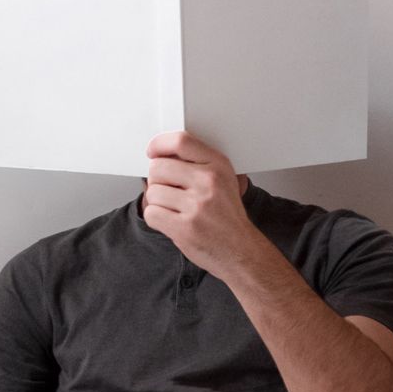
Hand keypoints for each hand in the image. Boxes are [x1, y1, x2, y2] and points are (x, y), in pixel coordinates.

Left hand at [143, 131, 272, 280]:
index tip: (152, 152)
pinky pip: (152, 213)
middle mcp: (208, 182)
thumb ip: (197, 164)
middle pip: (158, 167)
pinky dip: (156, 218)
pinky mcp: (185, 227)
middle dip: (157, 180)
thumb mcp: (223, 180)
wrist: (241, 250)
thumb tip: (161, 153)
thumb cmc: (227, 216)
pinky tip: (171, 221)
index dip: (159, 144)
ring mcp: (197, 205)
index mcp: (218, 165)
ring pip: (152, 192)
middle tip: (168, 191)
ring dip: (157, 202)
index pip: (180, 141)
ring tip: (174, 210)